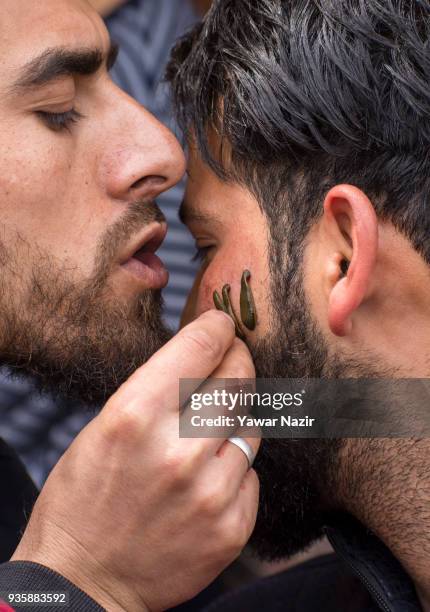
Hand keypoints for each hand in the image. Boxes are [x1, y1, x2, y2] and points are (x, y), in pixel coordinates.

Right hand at [12, 311, 259, 611]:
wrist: (85, 580)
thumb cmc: (85, 497)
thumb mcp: (103, 427)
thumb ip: (156, 390)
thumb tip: (203, 356)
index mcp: (136, 416)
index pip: (199, 348)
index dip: (217, 328)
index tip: (223, 324)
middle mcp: (179, 450)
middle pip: (238, 379)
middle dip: (239, 360)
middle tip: (235, 357)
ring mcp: (210, 491)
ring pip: (250, 426)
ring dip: (235, 419)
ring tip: (210, 430)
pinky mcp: (232, 526)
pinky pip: (252, 474)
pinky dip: (235, 467)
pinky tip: (209, 476)